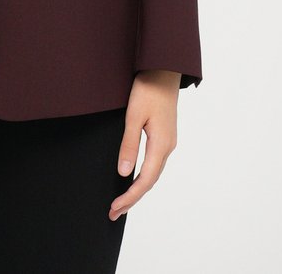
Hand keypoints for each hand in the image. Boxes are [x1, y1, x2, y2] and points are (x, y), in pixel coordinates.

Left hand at [108, 69, 179, 221]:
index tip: (114, 208)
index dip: (129, 197)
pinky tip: (134, 177)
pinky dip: (143, 175)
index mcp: (161, 145)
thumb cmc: (148, 89)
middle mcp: (168, 147)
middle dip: (132, 198)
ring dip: (138, 188)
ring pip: (153, 173)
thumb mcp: (134, 116)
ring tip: (121, 201)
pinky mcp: (165, 135)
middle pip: (150, 181)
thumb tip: (123, 173)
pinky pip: (154, 162)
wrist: (164, 69)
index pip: (145, 180)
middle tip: (113, 211)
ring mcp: (168, 141)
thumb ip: (129, 145)